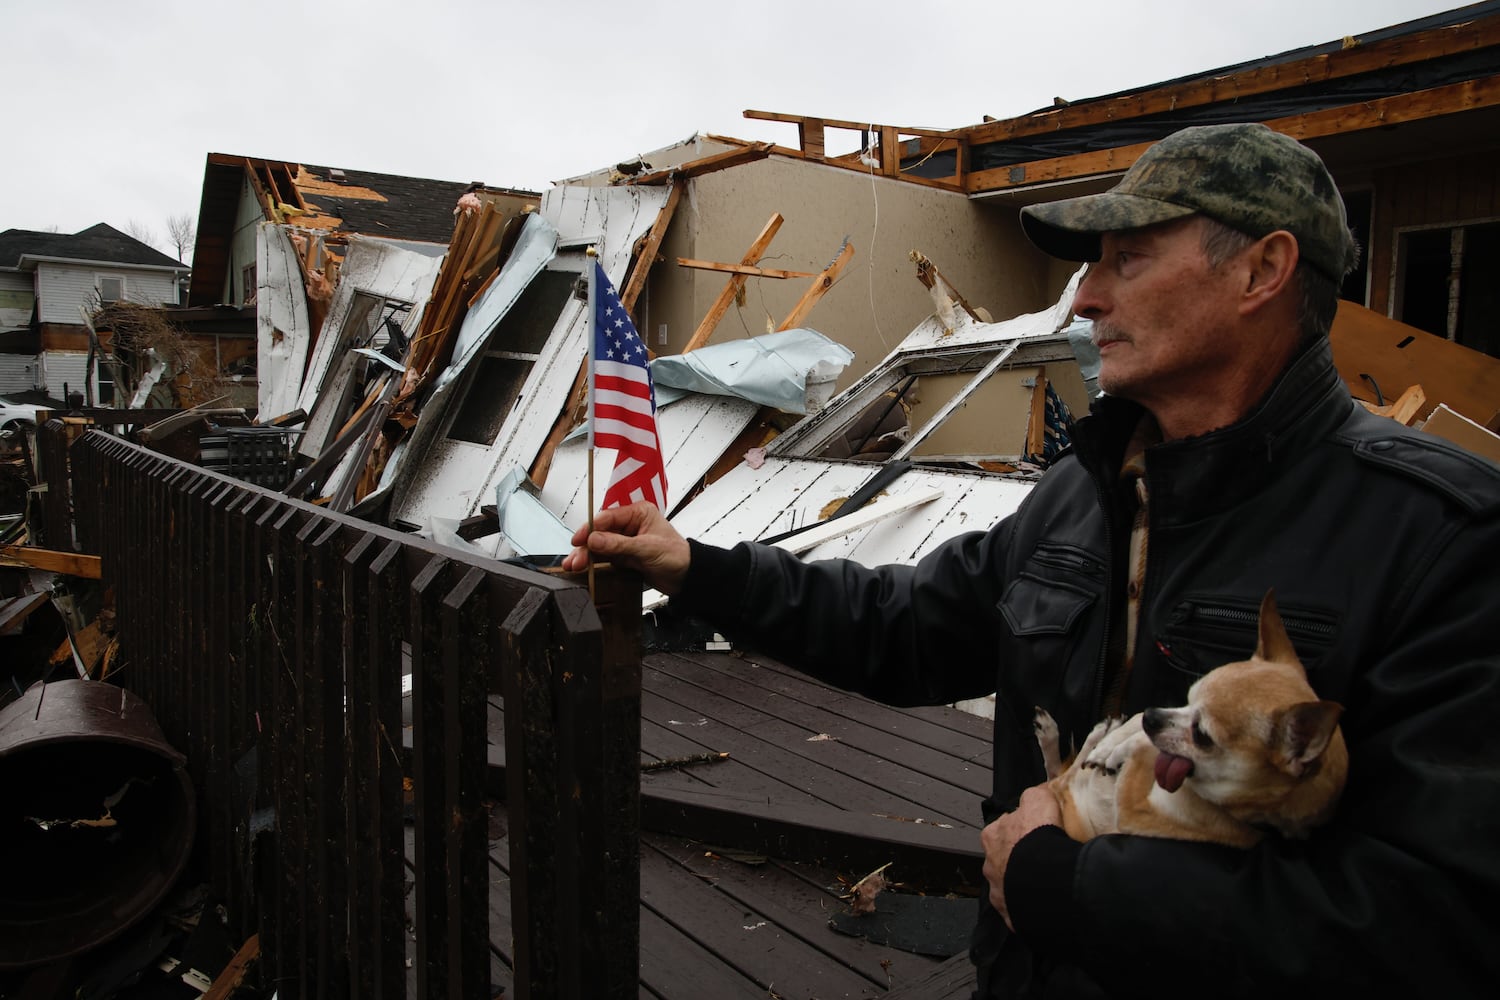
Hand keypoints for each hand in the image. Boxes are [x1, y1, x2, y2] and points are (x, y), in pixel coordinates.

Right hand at [560, 501, 691, 594]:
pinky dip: (594, 563)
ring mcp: (626, 541)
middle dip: (586, 546)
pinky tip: (583, 569)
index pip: (608, 517)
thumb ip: (619, 544)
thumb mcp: (647, 548)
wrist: (688, 578)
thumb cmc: (677, 556)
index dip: (590, 528)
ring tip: (573, 565)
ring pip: (600, 546)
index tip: (579, 540)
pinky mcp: (625, 557)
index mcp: (638, 513)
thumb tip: (594, 540)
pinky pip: (605, 558)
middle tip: (575, 559)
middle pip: (600, 532)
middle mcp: (630, 525)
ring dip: (586, 555)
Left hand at [981, 784, 1062, 931]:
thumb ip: (1035, 794)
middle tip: (1043, 858)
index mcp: (991, 835)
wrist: (1043, 877)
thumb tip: (1041, 790)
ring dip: (1023, 882)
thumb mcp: (1038, 799)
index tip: (1037, 833)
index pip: (1004, 828)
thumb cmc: (1037, 835)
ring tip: (1046, 881)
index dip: (1021, 829)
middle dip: (1019, 857)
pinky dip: (1029, 904)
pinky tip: (1044, 900)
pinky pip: (1019, 907)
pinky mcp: (1009, 912)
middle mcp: (989, 863)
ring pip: (1009, 883)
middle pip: (1005, 856)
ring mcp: (997, 890)